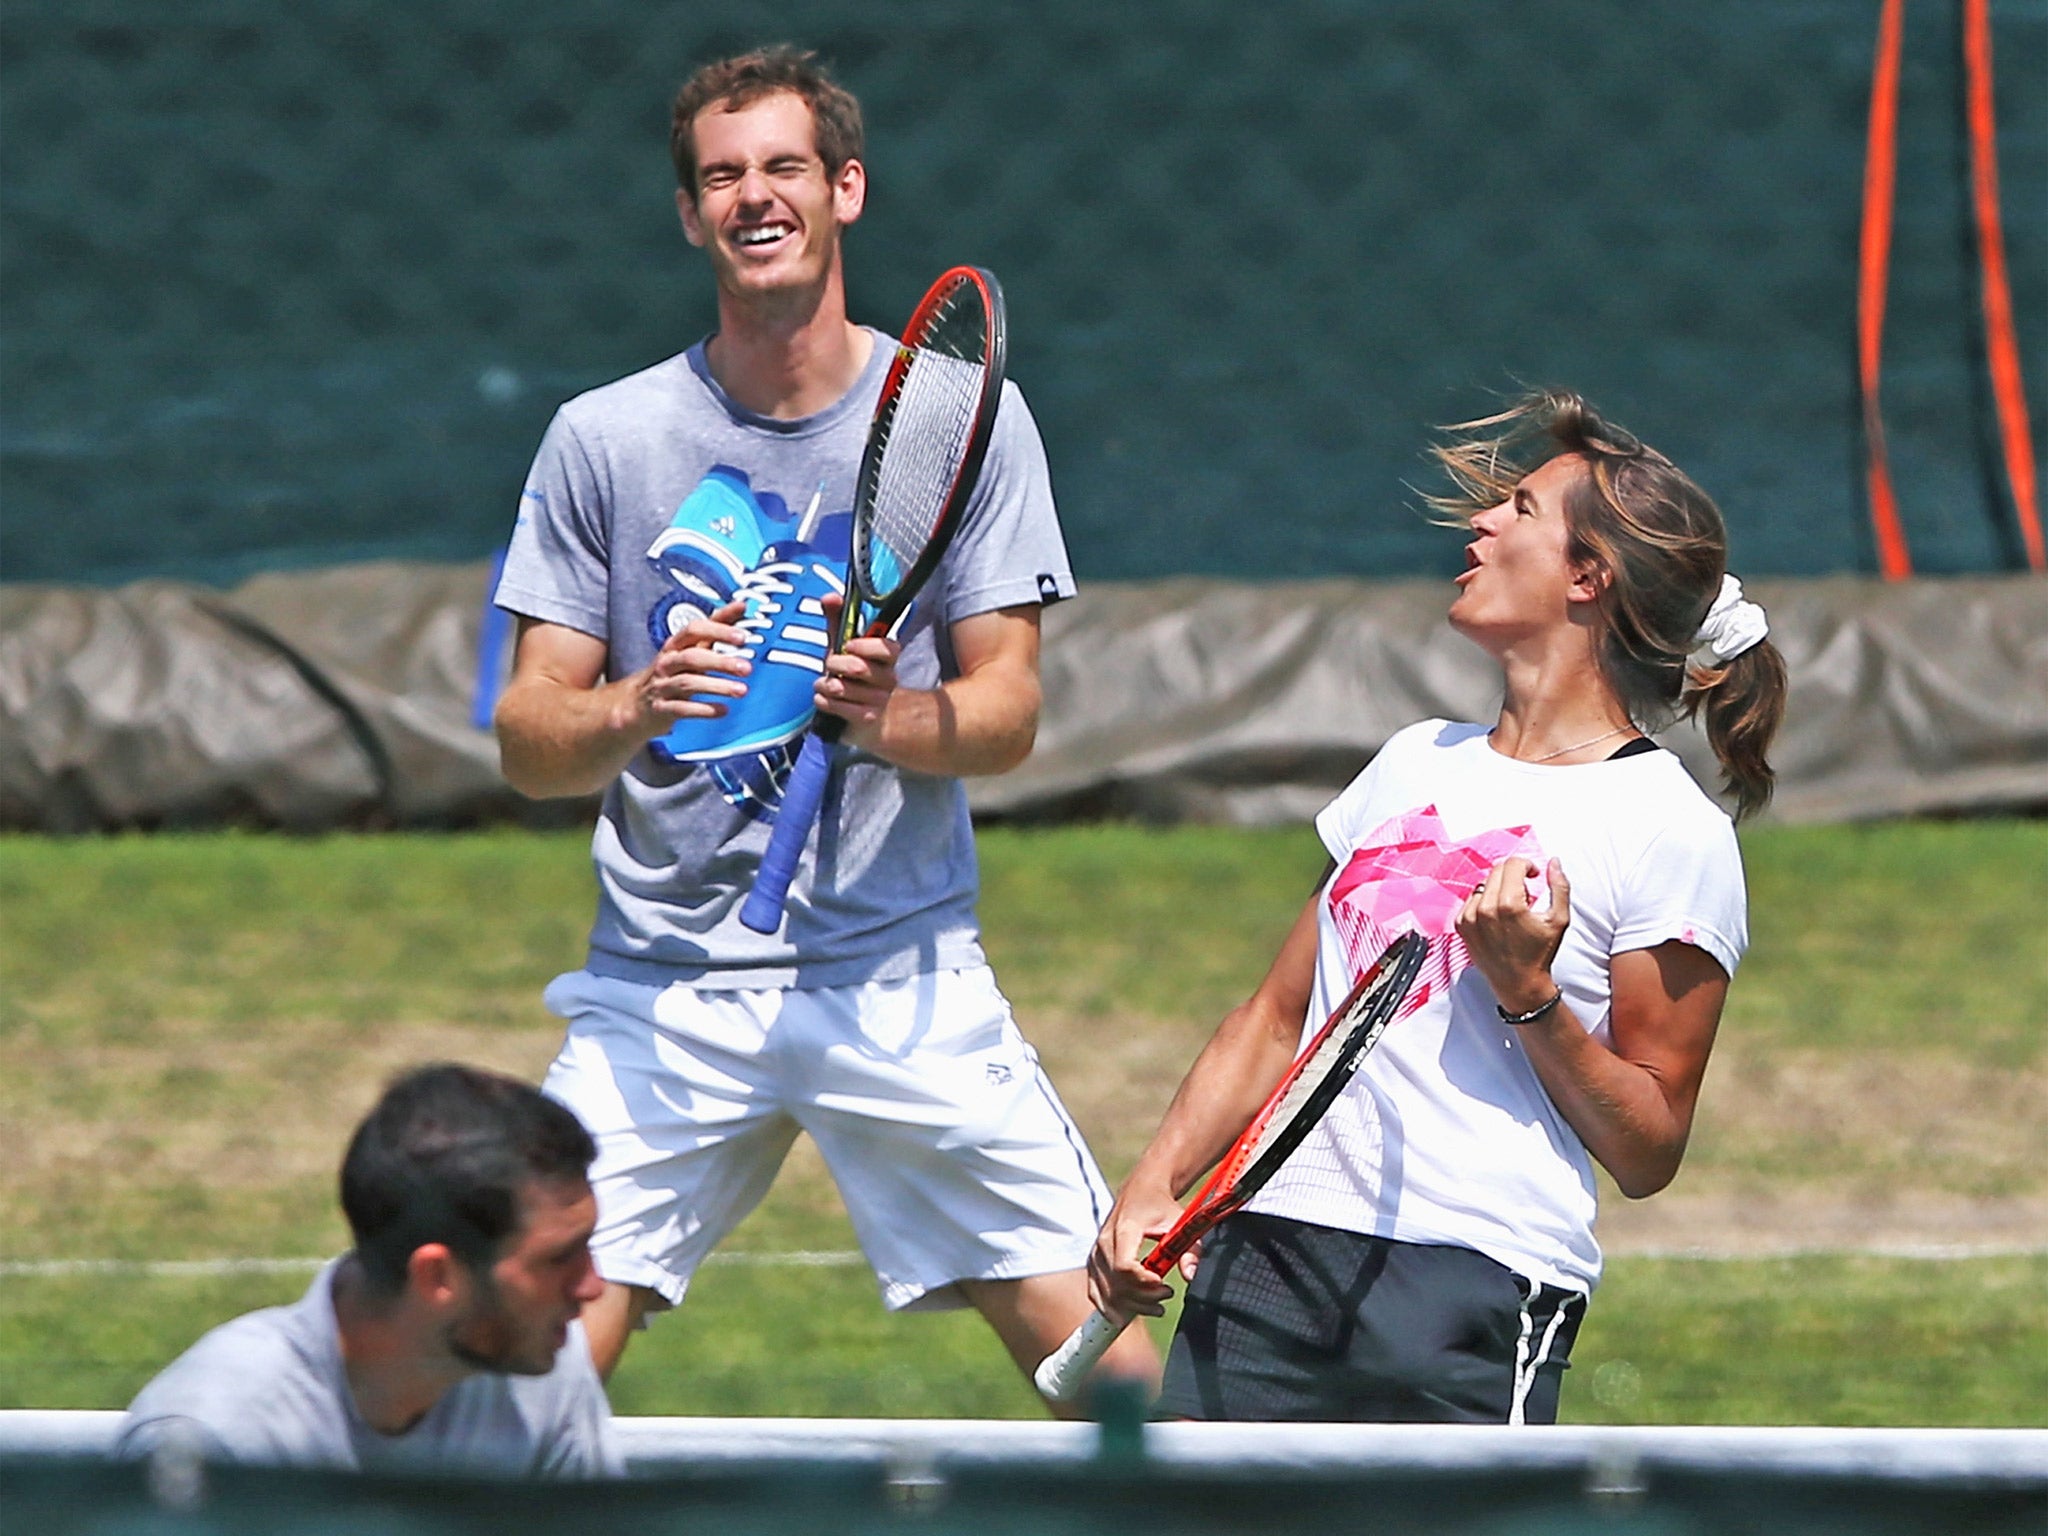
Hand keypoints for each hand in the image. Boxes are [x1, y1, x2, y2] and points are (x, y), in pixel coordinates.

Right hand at [611, 599, 751, 735]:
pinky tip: (724, 710)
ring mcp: (663, 686)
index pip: (694, 630)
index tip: (742, 636)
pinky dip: (704, 710)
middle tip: (746, 667)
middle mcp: (667, 663)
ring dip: (717, 686)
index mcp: (675, 645)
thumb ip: (715, 630)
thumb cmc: (670, 672)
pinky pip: (683, 709)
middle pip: (692, 657)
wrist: (635, 704)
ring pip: (688, 683)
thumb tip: (741, 606)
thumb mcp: (689, 649)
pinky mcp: (662, 709)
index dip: (717, 631)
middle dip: (720, 661)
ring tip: (741, 690)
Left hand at [814, 594, 902, 746]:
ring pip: (844, 688)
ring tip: (823, 684)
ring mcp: (879, 700)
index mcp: (887, 657)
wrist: (863, 716)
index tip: (849, 645)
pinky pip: (839, 707)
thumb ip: (838, 620)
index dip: (867, 646)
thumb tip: (830, 596)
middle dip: (835, 664)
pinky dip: (824, 701)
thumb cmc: (852, 675)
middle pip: (859, 668)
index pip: (888, 649)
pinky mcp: (867, 718)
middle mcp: (888, 678)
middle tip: (828, 664)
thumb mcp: (844, 646)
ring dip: (825, 684)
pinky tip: (823, 699)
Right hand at [1087, 1176, 1181, 1318]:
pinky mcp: (1093, 1260)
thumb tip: (1190, 1275)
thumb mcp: (1181, 1222)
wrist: (1141, 1190)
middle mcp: (1105, 1240)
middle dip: (1143, 1297)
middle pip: (1116, 1283)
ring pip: (1105, 1291)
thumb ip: (1190, 1249)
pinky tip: (1129, 1313)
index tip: (1164, 1284)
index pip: (1124, 1266)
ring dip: (1131, 1306)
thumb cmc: (1161, 1208)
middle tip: (1166, 1294)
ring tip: (1156, 1306)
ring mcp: (1096, 1251)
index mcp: (1126, 1228)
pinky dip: (1111, 1306)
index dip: (1143, 1283)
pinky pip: (1095, 1291)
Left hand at [1456, 856, 1571, 1015]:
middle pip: (1497, 870)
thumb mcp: (1559, 919)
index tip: (1534, 875)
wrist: (1519, 983)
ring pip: (1484, 884)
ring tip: (1512, 908)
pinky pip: (1471, 900)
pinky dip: (1484, 902)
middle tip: (1525, 892)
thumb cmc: (1540, 953)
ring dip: (1498, 888)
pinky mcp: (1461, 926)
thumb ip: (1559, 886)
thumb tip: (1554, 862)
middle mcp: (1485, 908)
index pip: (1513, 864)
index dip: (1527, 865)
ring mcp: (1469, 917)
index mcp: (1509, 904)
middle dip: (1513, 874)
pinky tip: (1497, 917)